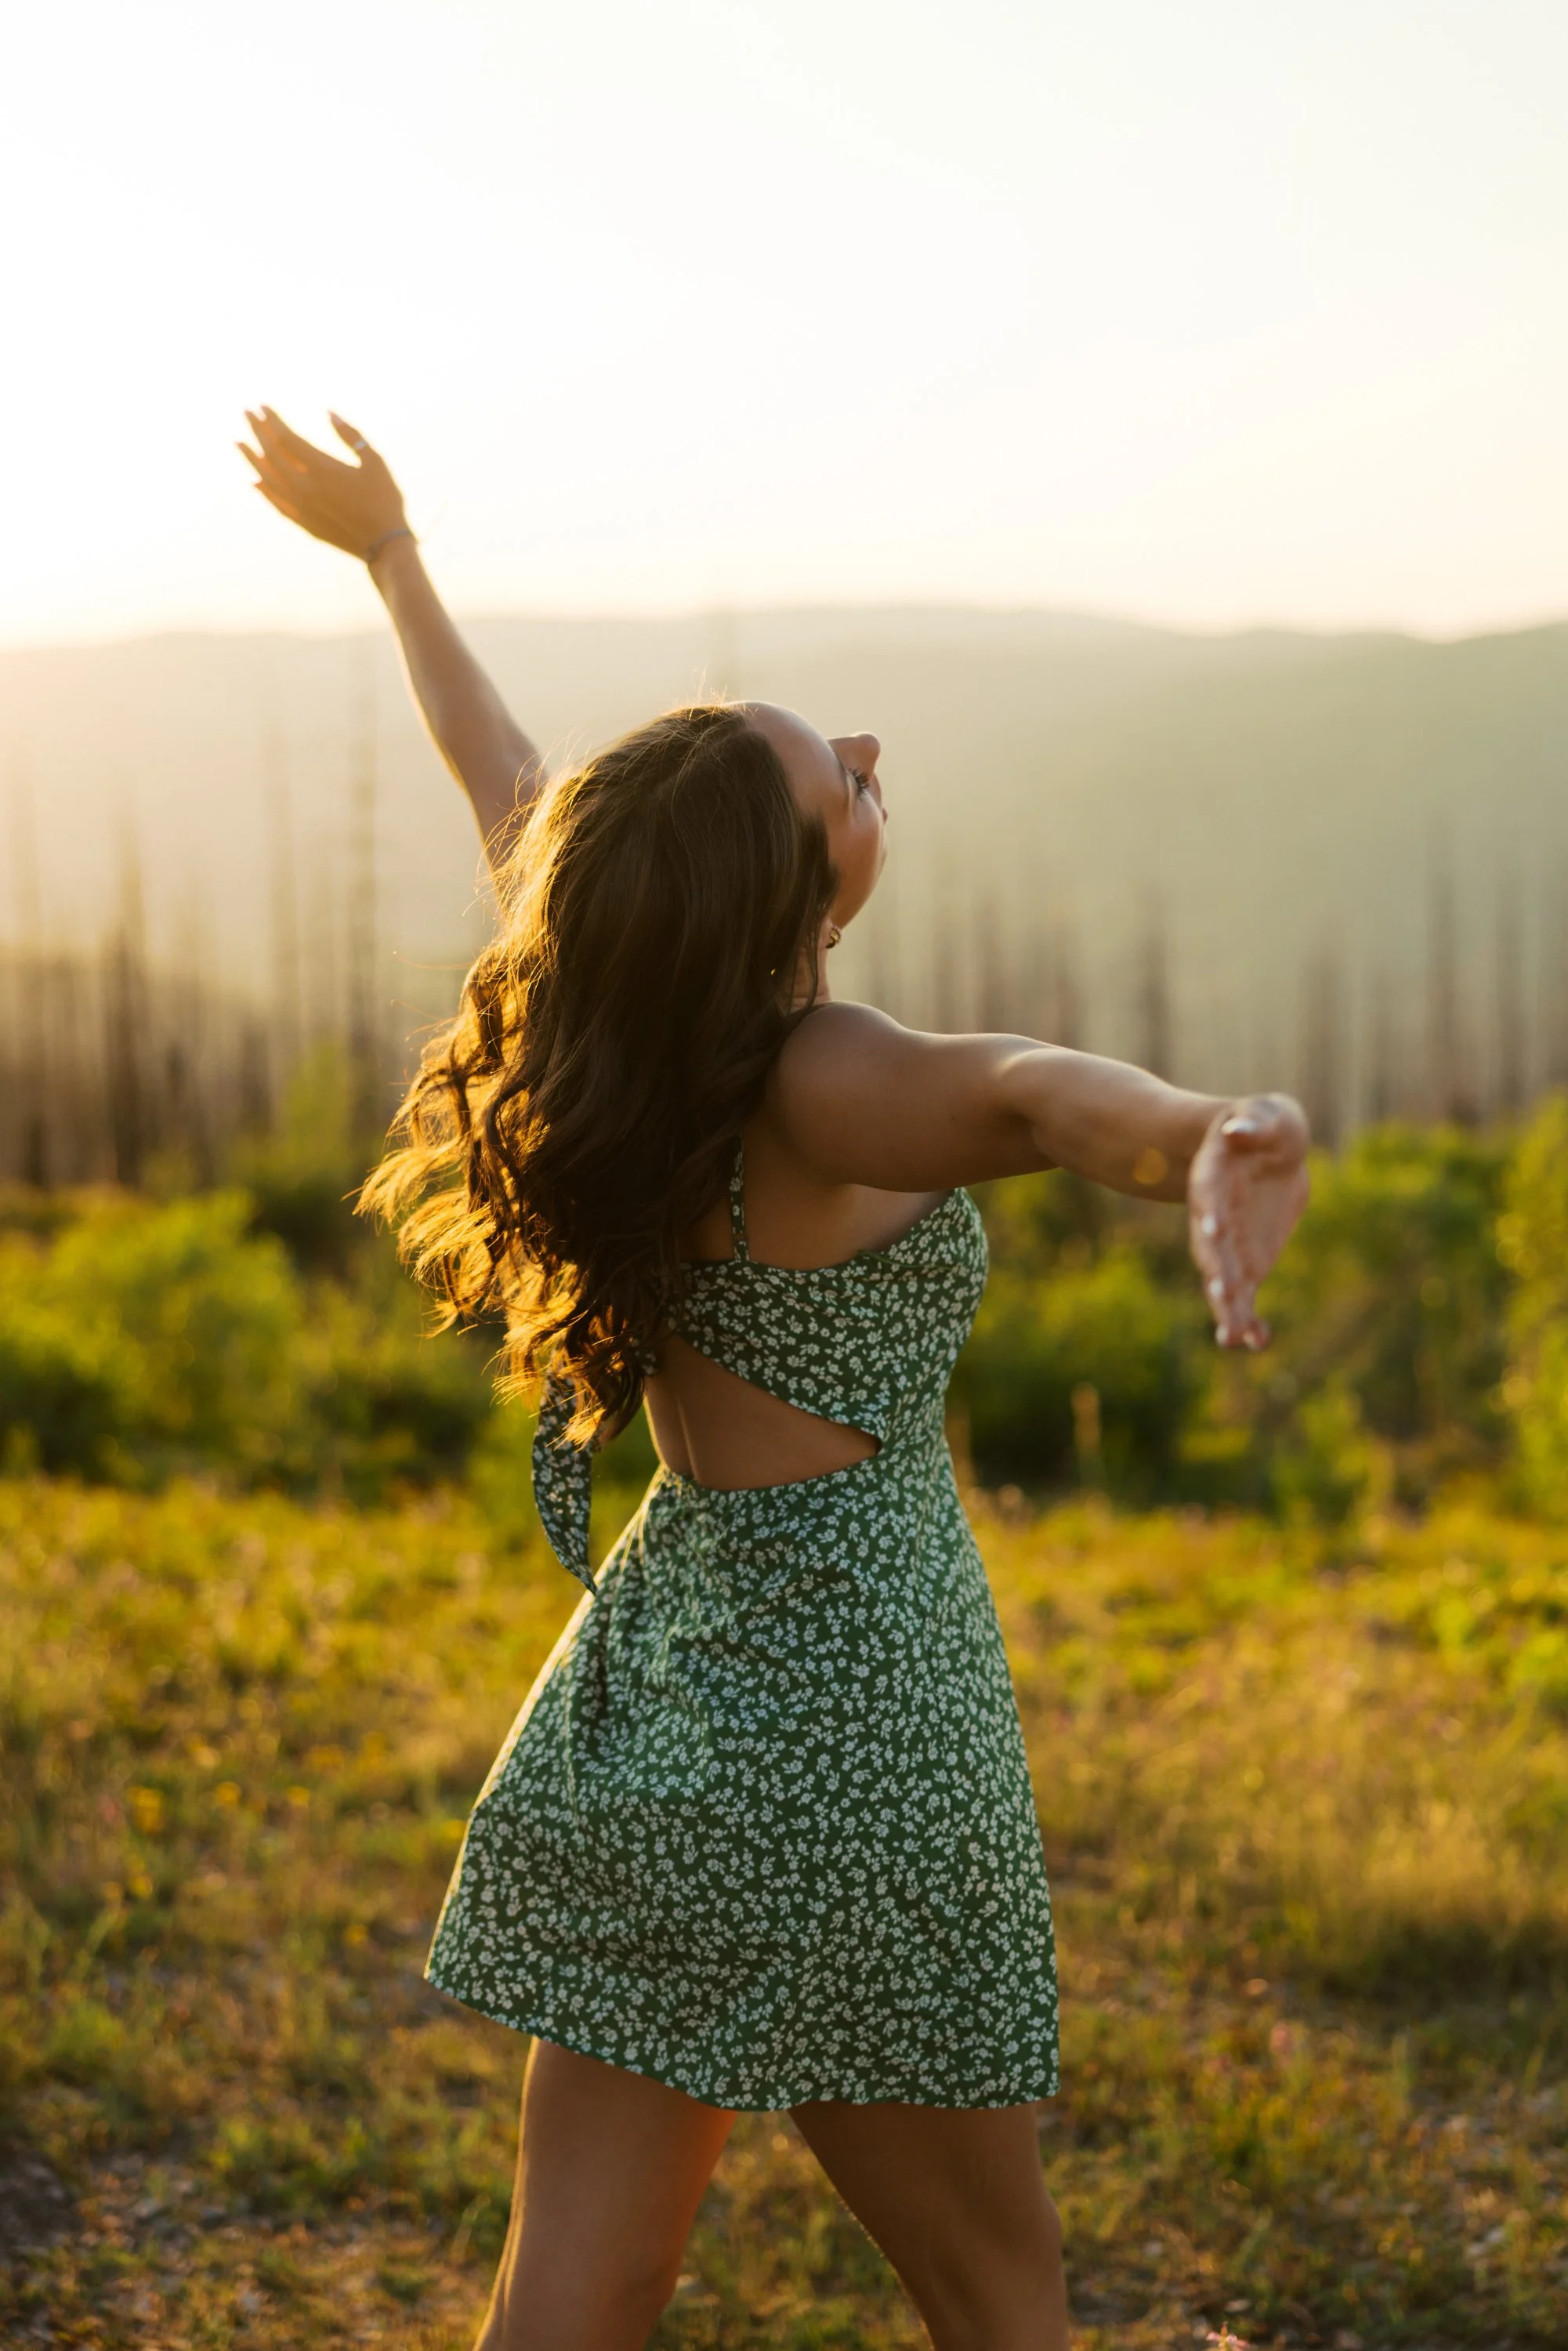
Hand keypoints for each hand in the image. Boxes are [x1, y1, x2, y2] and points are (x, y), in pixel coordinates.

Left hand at [238, 406, 407, 559]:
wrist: (385, 545)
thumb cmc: (385, 500)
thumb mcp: (375, 461)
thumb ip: (351, 435)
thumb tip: (329, 413)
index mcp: (323, 469)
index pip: (287, 438)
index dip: (273, 421)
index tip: (262, 406)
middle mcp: (306, 487)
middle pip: (273, 454)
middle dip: (258, 431)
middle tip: (246, 414)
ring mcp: (302, 507)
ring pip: (268, 478)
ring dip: (252, 458)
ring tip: (239, 442)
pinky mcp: (304, 524)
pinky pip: (276, 503)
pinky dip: (264, 490)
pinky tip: (255, 480)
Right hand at [1187, 1094, 1309, 1348]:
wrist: (1263, 1155)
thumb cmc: (1263, 1126)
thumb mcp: (1265, 1115)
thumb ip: (1253, 1124)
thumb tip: (1237, 1130)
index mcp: (1215, 1176)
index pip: (1209, 1195)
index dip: (1211, 1212)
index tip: (1213, 1230)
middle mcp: (1213, 1217)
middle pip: (1210, 1247)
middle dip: (1217, 1271)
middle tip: (1225, 1295)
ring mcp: (1228, 1246)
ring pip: (1223, 1281)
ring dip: (1228, 1309)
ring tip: (1234, 1339)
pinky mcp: (1245, 1266)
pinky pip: (1244, 1298)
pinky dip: (1249, 1321)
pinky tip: (1256, 1343)